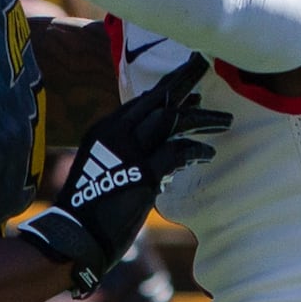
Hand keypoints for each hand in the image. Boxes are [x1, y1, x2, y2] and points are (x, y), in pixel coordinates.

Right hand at [18, 56, 223, 288]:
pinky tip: (209, 153)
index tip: (187, 80)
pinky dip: (196, 151)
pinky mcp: (142, 173)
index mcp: (105, 130)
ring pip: (171, 120)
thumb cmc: (91, 209)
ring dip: (201, 118)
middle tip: (205, 66)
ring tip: (225, 120)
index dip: (167, 89)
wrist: (75, 235)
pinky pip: (177, 152)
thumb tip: (164, 151)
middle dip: (184, 81)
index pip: (142, 102)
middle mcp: (115, 133)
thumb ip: (132, 155)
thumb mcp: (107, 171)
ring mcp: (128, 152)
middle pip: (157, 100)